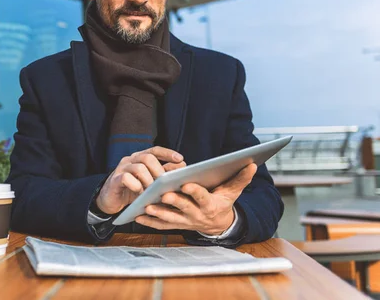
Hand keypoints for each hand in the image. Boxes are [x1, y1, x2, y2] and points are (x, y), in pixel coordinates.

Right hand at [95, 147, 186, 214]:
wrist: (111, 201)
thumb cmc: (133, 191)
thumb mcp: (149, 184)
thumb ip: (162, 176)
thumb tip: (180, 169)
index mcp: (140, 158)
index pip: (155, 150)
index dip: (168, 153)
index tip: (180, 159)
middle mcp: (131, 160)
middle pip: (148, 157)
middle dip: (159, 170)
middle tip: (164, 184)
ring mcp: (122, 169)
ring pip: (139, 167)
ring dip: (149, 181)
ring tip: (152, 192)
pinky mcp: (114, 180)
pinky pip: (126, 178)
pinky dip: (136, 185)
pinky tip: (140, 192)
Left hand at [135, 163, 256, 234]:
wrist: (218, 223)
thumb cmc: (223, 202)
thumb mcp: (233, 191)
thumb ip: (240, 178)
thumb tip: (251, 164)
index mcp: (210, 204)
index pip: (201, 197)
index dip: (194, 191)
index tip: (185, 184)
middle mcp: (197, 215)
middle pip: (184, 208)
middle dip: (173, 202)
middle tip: (162, 195)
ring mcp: (186, 221)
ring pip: (171, 218)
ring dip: (158, 213)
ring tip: (146, 206)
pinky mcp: (176, 225)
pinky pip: (161, 225)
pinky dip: (150, 221)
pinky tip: (138, 215)